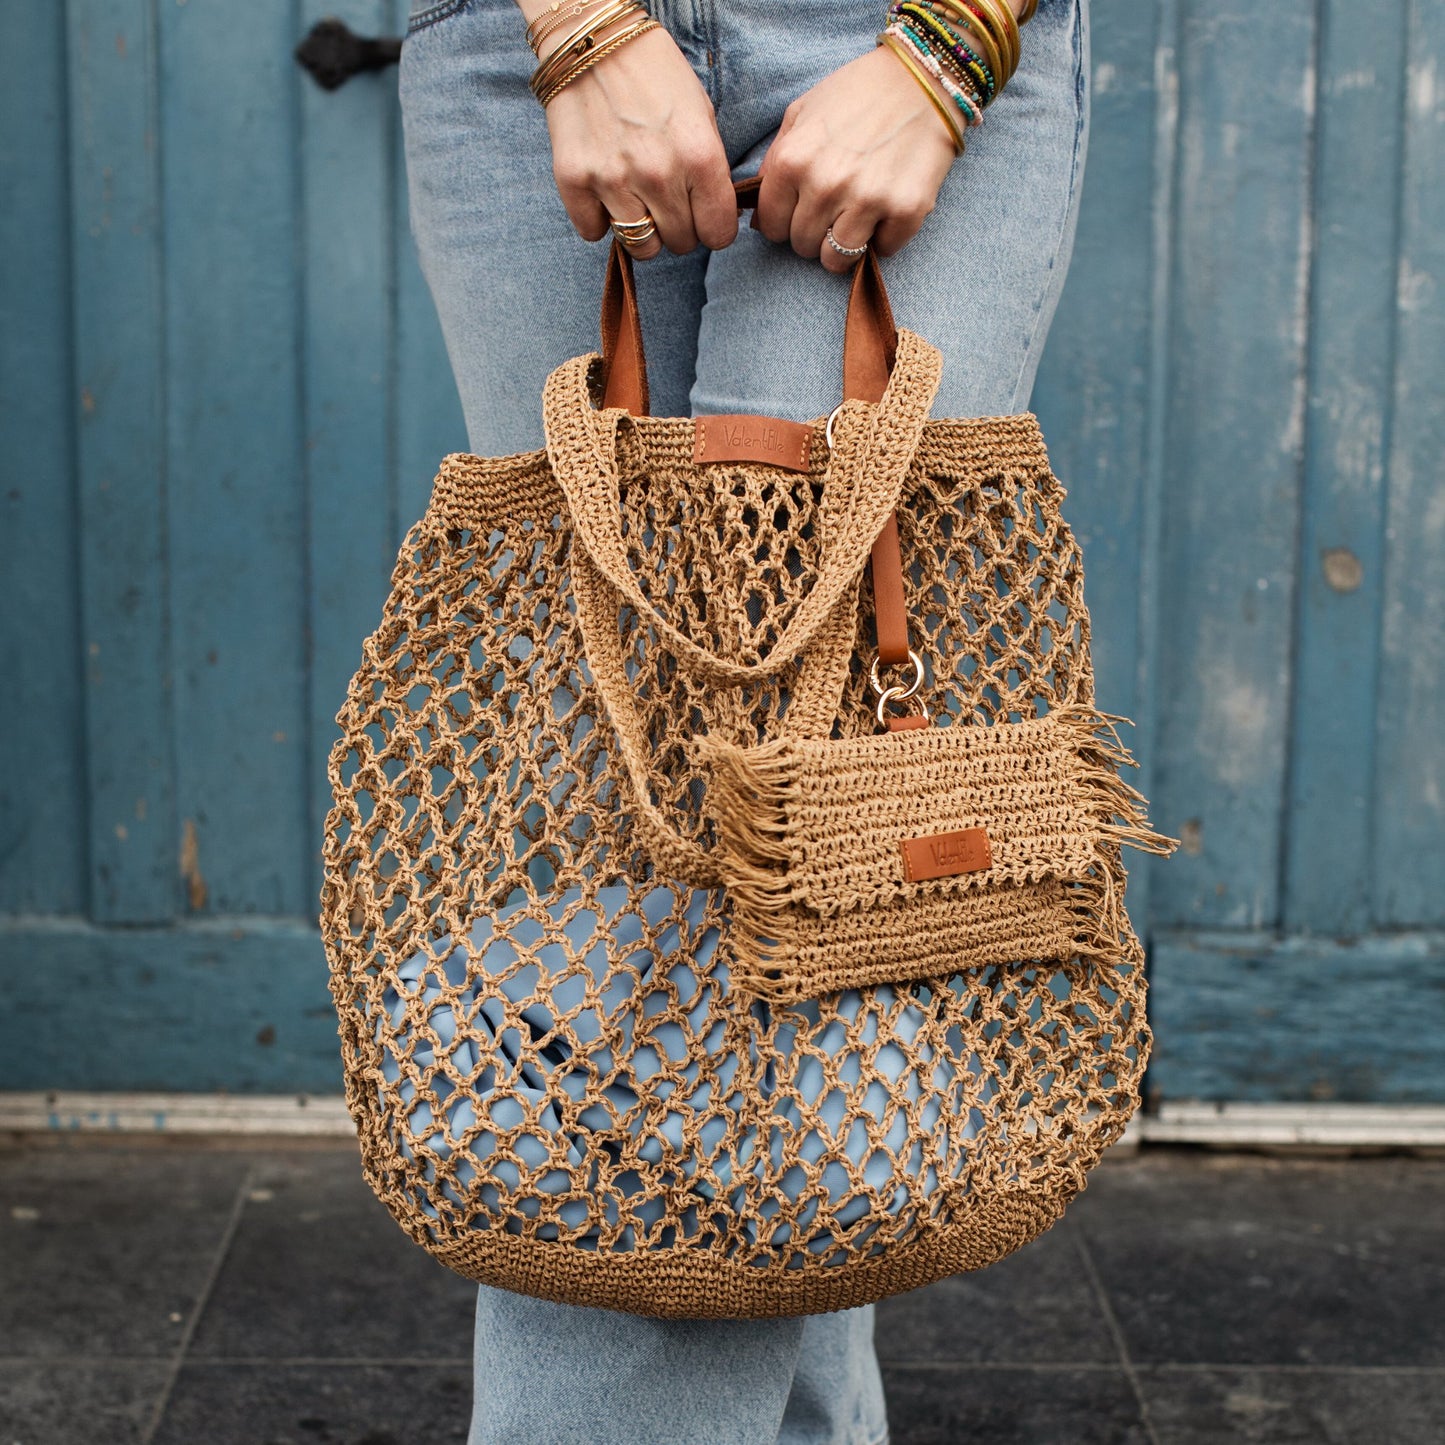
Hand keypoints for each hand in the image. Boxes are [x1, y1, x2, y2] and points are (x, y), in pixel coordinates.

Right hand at [544, 26, 737, 258]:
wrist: (592, 40)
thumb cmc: (654, 75)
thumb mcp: (701, 114)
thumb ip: (709, 171)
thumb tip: (713, 217)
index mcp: (699, 156)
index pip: (718, 234)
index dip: (713, 227)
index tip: (703, 216)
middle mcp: (658, 174)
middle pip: (680, 243)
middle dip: (678, 226)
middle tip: (666, 198)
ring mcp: (613, 180)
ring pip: (641, 247)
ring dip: (642, 230)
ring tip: (637, 198)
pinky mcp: (574, 181)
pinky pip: (594, 232)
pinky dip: (599, 218)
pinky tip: (604, 188)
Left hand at [754, 46, 957, 273]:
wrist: (923, 80)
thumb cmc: (856, 95)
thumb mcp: (800, 114)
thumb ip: (775, 161)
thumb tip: (758, 215)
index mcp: (793, 161)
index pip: (771, 228)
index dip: (785, 221)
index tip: (801, 209)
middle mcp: (826, 185)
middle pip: (803, 245)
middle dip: (815, 232)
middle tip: (834, 207)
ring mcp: (867, 200)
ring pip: (837, 261)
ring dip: (844, 245)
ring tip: (856, 218)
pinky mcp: (906, 211)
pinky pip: (882, 251)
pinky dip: (885, 236)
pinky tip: (888, 207)